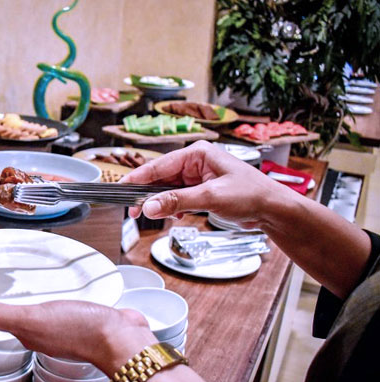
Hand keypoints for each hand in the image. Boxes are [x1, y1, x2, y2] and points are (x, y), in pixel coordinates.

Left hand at [0, 292, 157, 374]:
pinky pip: (66, 297)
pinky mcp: (85, 311)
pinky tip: (62, 279)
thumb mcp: (30, 319)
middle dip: (6, 294)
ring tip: (24, 274)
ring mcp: (65, 321)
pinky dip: (59, 288)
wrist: (123, 339)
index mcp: (27, 331)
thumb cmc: (79, 331)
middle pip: (18, 311)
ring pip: (41, 303)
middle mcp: (44, 328)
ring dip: (33, 291)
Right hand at [121, 140, 287, 226]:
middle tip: (133, 210)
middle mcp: (195, 162)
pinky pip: (177, 198)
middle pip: (160, 178)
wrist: (273, 209)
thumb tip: (148, 206)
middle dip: (147, 195)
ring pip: (167, 190)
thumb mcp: (210, 197)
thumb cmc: (251, 194)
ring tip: (156, 216)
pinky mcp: (200, 190)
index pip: (158, 165)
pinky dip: (172, 208)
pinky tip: (174, 216)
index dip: (137, 179)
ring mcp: (197, 177)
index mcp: (197, 153)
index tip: (120, 189)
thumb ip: (176, 201)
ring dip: (161, 203)